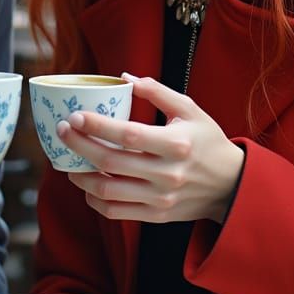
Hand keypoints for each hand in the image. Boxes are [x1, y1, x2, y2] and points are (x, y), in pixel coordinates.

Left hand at [55, 73, 243, 224]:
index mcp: (176, 144)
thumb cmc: (207, 141)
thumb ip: (157, 92)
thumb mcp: (190, 110)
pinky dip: (94, 200)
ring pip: (108, 191)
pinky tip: (87, 184)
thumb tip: (124, 78)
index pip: (128, 134)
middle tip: (62, 131)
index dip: (97, 126)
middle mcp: (167, 174)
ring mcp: (160, 198)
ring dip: (81, 176)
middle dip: (79, 146)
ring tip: (68, 160)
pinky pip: (115, 212)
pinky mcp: (156, 215)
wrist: (231, 186)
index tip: (74, 116)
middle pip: (111, 162)